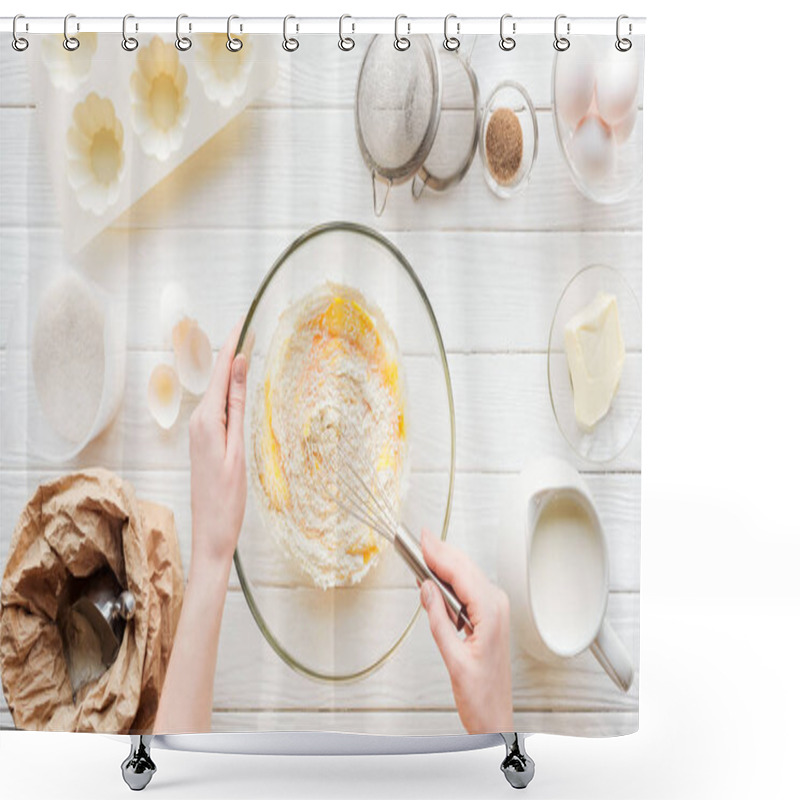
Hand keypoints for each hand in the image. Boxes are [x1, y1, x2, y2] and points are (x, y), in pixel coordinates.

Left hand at [188, 321, 247, 571]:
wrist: (211, 533)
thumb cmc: (228, 498)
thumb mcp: (237, 449)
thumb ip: (236, 406)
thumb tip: (237, 366)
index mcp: (207, 421)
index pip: (218, 373)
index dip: (230, 345)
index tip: (242, 321)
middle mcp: (199, 422)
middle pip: (216, 379)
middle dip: (231, 352)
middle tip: (249, 327)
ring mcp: (200, 432)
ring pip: (217, 393)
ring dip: (230, 371)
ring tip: (247, 348)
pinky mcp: (204, 442)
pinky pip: (218, 408)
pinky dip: (229, 392)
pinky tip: (239, 386)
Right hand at [420, 528, 513, 733]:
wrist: (494, 716)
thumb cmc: (480, 695)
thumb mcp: (453, 659)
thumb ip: (438, 620)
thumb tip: (427, 588)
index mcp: (491, 613)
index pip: (461, 573)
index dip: (439, 553)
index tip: (423, 539)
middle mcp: (496, 606)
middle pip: (465, 568)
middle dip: (441, 552)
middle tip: (419, 540)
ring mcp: (495, 610)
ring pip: (467, 576)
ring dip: (445, 565)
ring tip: (422, 556)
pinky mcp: (489, 616)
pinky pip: (468, 589)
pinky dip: (451, 581)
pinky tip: (435, 580)